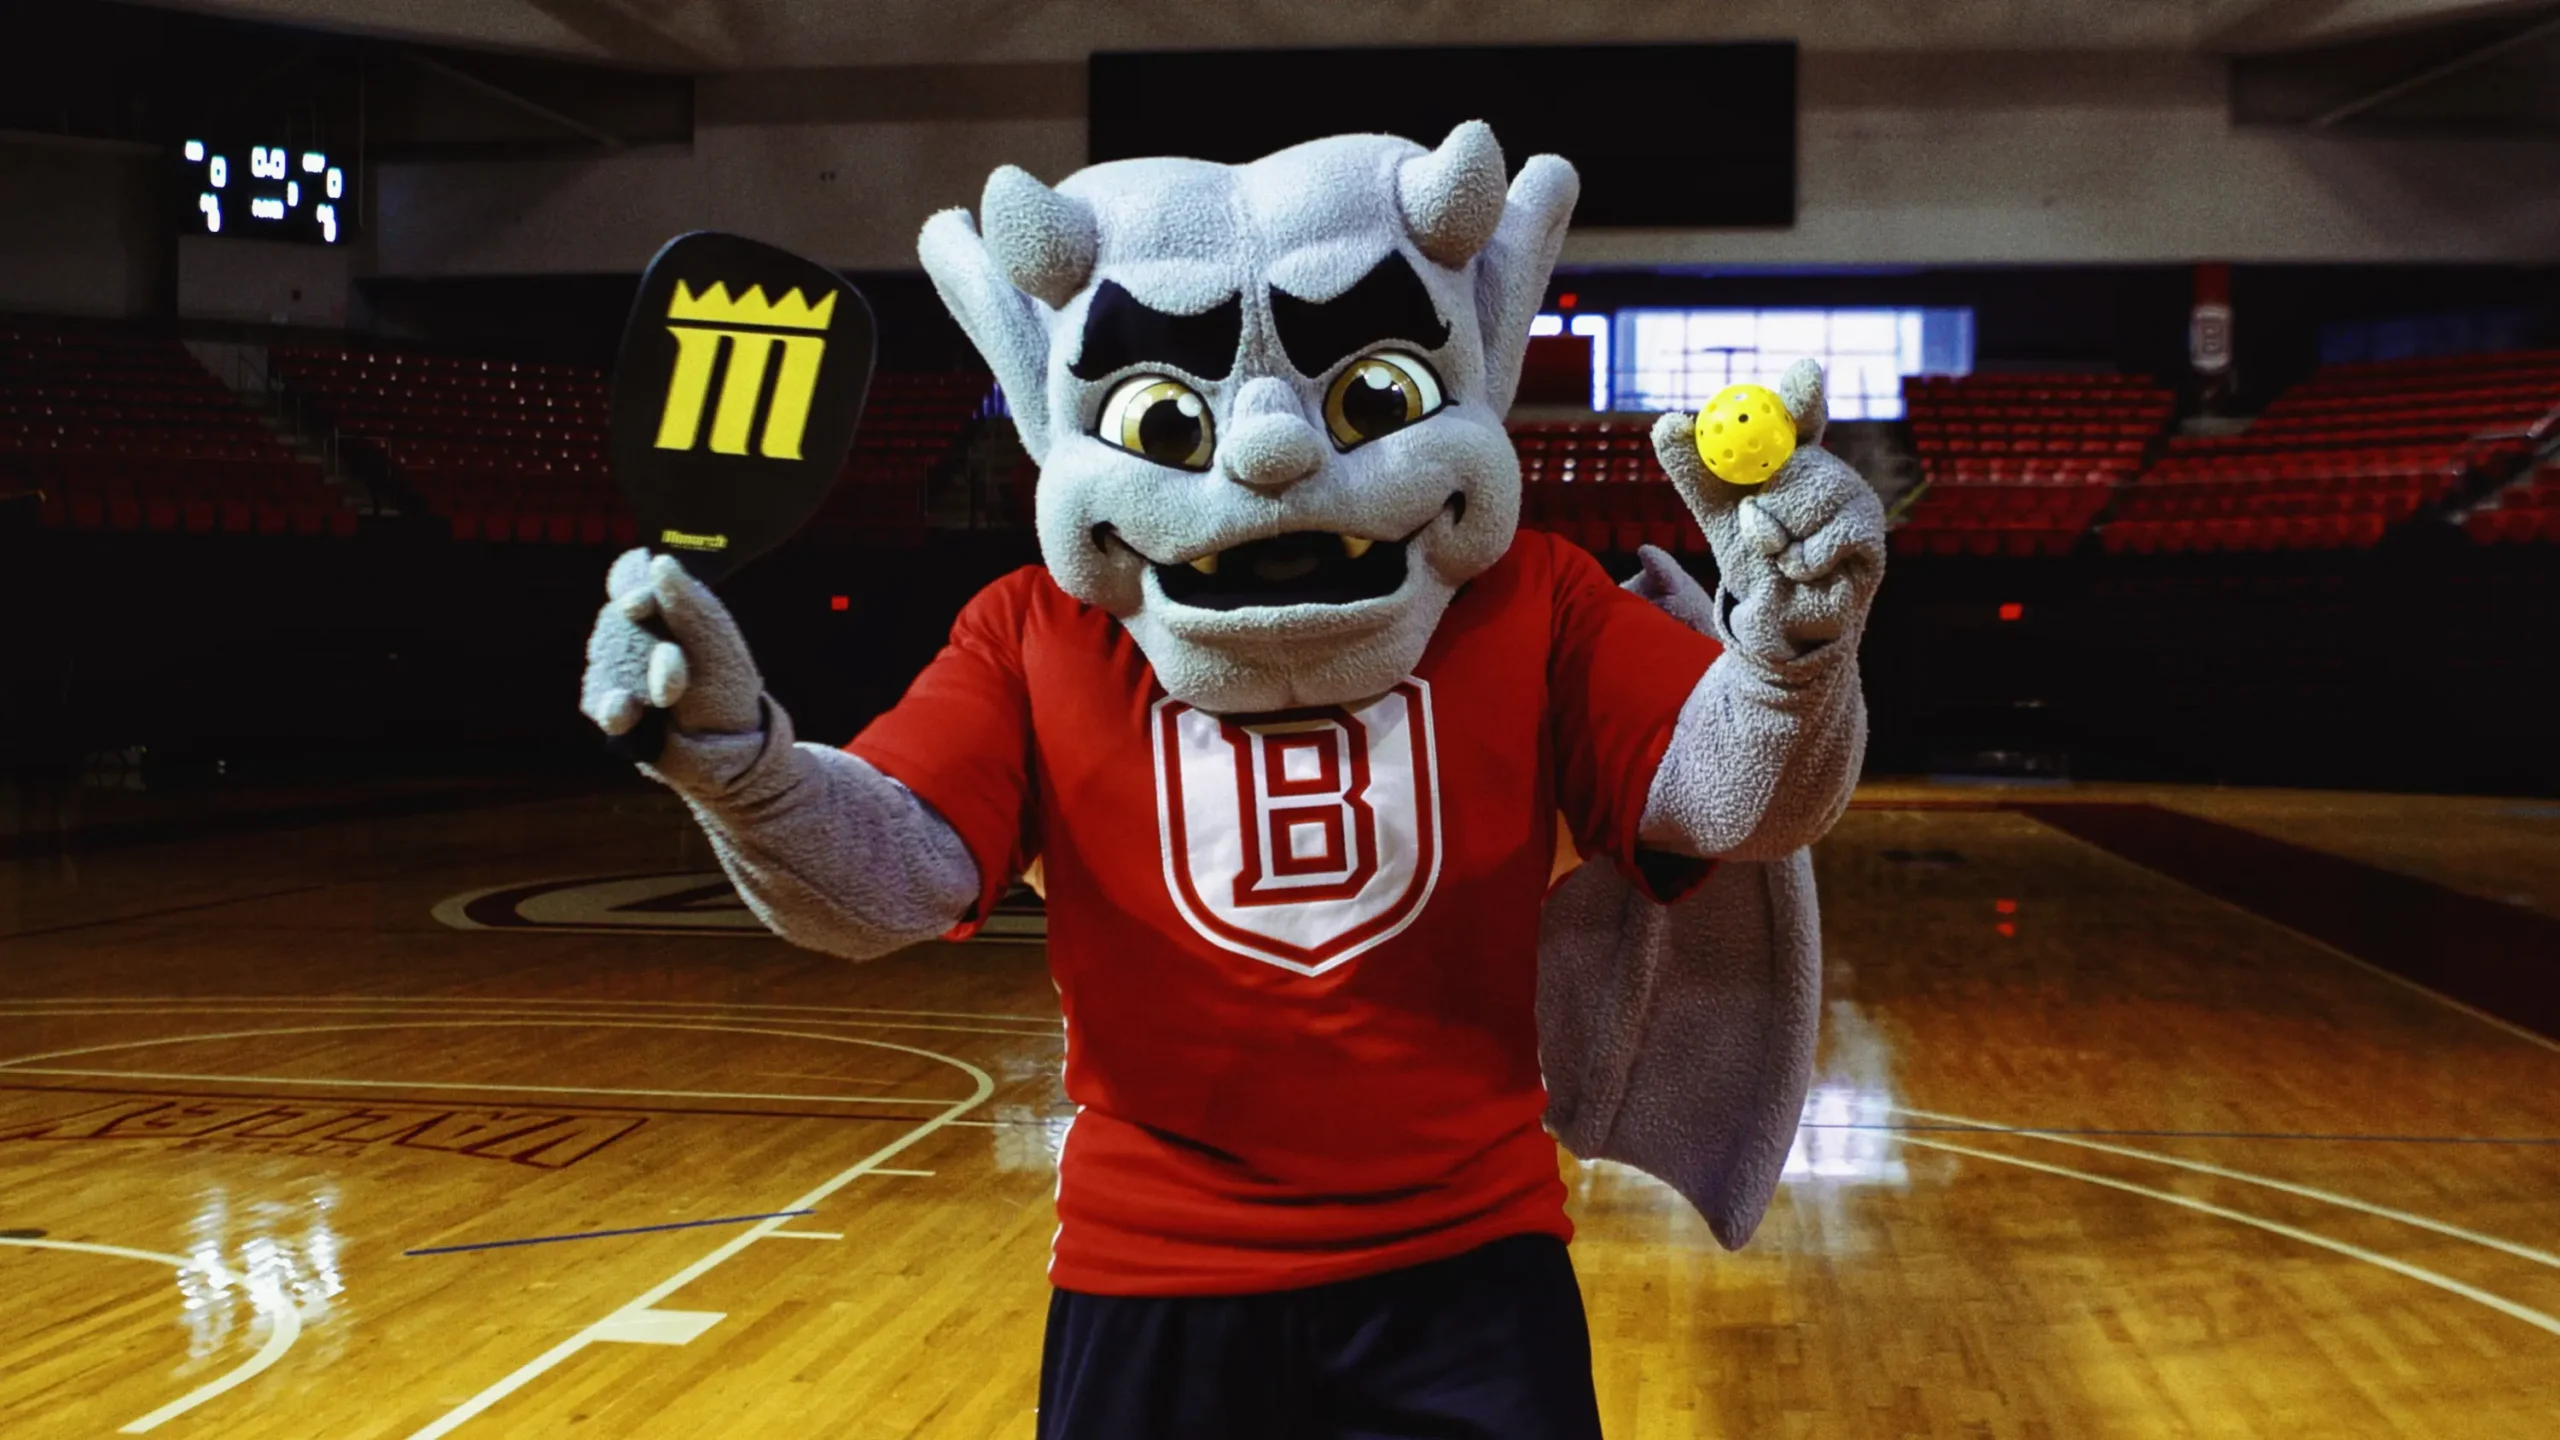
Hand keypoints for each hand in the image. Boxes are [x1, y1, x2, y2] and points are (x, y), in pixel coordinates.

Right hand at [580, 550, 768, 782]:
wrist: (730, 753)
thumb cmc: (727, 691)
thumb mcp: (715, 645)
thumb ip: (687, 604)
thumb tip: (658, 562)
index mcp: (667, 614)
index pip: (634, 587)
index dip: (631, 592)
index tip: (639, 606)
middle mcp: (639, 639)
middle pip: (613, 624)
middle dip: (638, 645)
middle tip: (674, 666)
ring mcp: (623, 674)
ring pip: (602, 662)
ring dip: (632, 678)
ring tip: (667, 696)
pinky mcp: (614, 709)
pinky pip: (597, 699)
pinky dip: (613, 706)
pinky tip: (626, 712)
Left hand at [1650, 360, 1885, 665]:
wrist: (1774, 619)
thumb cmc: (1750, 559)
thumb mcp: (1715, 511)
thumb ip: (1691, 468)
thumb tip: (1667, 422)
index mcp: (1797, 455)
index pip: (1801, 415)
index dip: (1804, 394)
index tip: (1805, 372)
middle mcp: (1831, 470)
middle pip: (1800, 462)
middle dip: (1765, 504)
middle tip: (1759, 529)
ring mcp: (1856, 500)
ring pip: (1809, 501)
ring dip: (1776, 539)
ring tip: (1781, 556)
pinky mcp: (1871, 537)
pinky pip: (1825, 541)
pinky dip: (1800, 563)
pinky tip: (1805, 572)